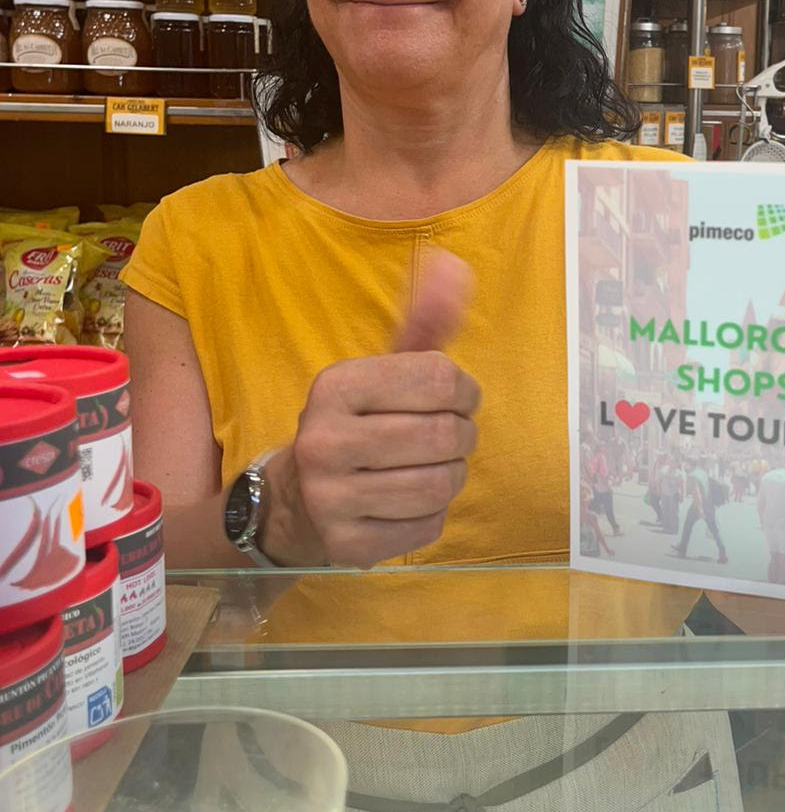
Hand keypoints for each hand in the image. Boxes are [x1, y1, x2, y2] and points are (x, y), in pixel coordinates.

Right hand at [263, 250, 478, 567]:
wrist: (292, 502)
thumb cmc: (355, 425)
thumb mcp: (381, 371)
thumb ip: (423, 324)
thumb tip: (455, 266)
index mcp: (335, 385)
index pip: (440, 378)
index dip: (465, 391)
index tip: (456, 399)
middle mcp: (325, 440)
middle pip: (443, 436)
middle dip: (462, 436)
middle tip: (451, 438)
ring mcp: (331, 498)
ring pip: (439, 485)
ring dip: (451, 477)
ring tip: (432, 469)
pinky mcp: (347, 546)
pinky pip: (426, 528)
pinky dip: (431, 515)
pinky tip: (408, 503)